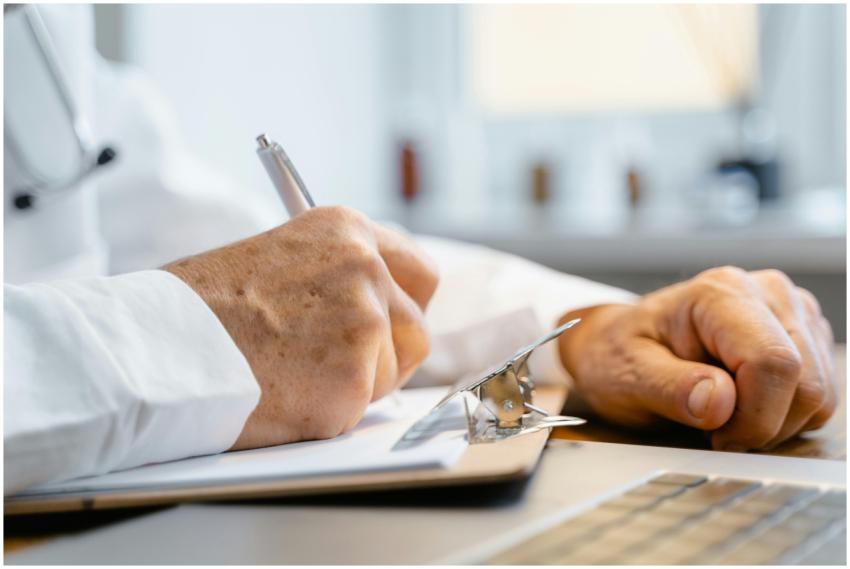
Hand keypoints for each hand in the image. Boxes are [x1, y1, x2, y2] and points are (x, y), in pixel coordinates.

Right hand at [165, 206, 438, 449]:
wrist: (154, 344)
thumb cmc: (200, 305)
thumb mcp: (280, 259)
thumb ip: (336, 278)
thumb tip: (374, 309)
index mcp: (348, 232)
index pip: (421, 273)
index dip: (408, 306)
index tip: (394, 324)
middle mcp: (367, 272)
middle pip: (416, 331)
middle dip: (387, 355)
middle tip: (338, 365)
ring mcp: (363, 327)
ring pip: (390, 376)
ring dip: (352, 385)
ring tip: (291, 373)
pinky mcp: (348, 384)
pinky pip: (355, 412)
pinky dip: (323, 414)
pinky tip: (281, 395)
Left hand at [557, 267, 834, 450]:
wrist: (618, 345)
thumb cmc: (618, 356)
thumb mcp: (626, 376)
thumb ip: (671, 388)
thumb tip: (720, 402)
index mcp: (719, 294)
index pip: (772, 362)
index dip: (754, 417)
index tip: (718, 437)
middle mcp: (766, 292)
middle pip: (806, 382)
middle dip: (764, 425)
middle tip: (716, 432)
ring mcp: (791, 312)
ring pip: (820, 393)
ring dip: (776, 423)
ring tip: (724, 415)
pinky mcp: (804, 336)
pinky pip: (820, 396)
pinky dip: (786, 416)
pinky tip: (744, 406)